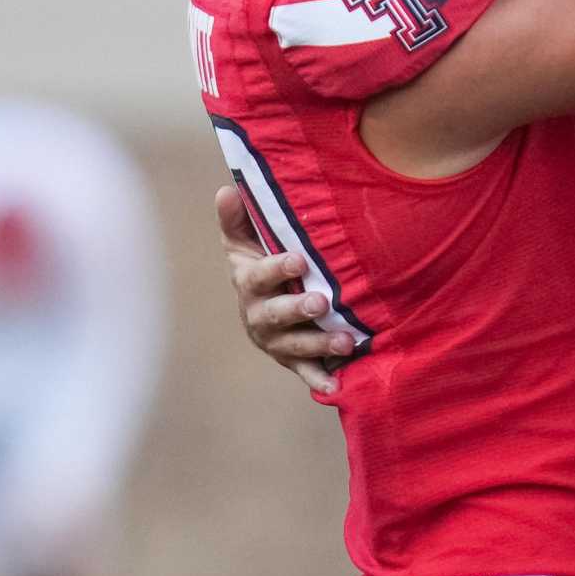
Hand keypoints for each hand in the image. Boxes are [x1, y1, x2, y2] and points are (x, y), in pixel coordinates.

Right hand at [217, 184, 353, 393]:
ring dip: (320, 344)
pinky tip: (338, 387)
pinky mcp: (293, 360)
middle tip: (321, 302)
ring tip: (347, 341)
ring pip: (296, 345)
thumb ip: (238, 218)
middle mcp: (259, 315)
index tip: (299, 259)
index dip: (277, 268)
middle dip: (298, 309)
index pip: (259, 275)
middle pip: (276, 314)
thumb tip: (227, 189)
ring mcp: (276, 341)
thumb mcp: (244, 243)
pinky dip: (321, 381)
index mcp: (249, 284)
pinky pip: (306, 372)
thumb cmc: (260, 267)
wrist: (263, 308)